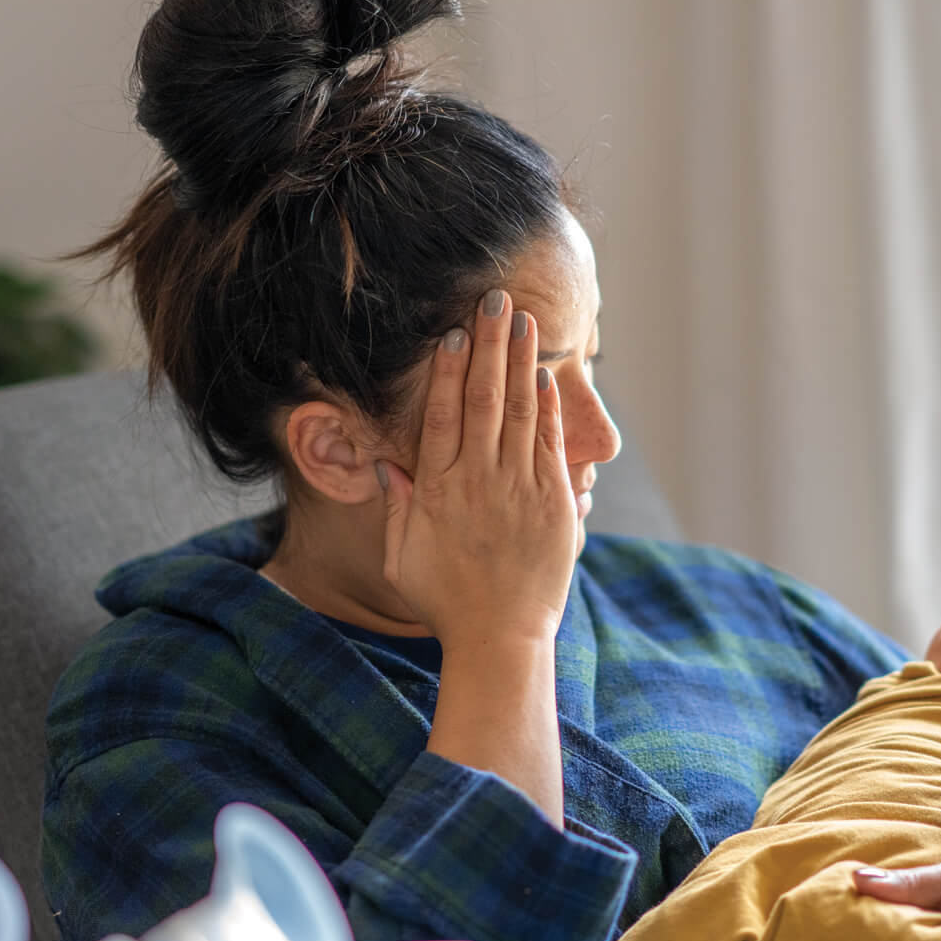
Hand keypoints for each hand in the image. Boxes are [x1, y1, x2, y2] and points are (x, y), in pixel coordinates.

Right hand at [377, 290, 577, 648]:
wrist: (500, 639)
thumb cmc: (445, 602)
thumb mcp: (403, 557)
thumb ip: (397, 507)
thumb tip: (387, 464)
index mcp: (438, 490)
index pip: (443, 417)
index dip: (448, 373)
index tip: (452, 334)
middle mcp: (479, 481)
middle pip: (485, 399)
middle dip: (490, 346)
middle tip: (495, 300)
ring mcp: (519, 490)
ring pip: (520, 412)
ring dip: (522, 363)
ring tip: (523, 321)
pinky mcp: (553, 504)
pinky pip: (550, 446)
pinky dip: (548, 409)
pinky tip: (545, 378)